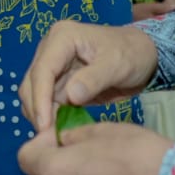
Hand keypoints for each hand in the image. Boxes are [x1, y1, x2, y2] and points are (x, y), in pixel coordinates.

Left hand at [16, 121, 170, 174]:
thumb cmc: (136, 154)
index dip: (39, 143)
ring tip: (91, 170)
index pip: (24, 157)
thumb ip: (69, 136)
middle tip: (74, 152)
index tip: (58, 137)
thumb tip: (60, 140)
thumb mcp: (98, 130)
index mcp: (53, 171)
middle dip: (49, 164)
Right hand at [17, 20, 156, 134]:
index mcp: (62, 37)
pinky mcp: (58, 80)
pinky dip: (49, 115)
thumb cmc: (131, 54)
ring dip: (41, 114)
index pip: (42, 70)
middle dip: (38, 109)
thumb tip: (70, 97)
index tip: (44, 126)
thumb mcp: (117, 64)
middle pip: (32, 82)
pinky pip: (46, 100)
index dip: (40, 99)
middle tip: (51, 137)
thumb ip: (94, 79)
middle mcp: (50, 48)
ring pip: (34, 93)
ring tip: (56, 135)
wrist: (143, 54)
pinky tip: (60, 128)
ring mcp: (53, 64)